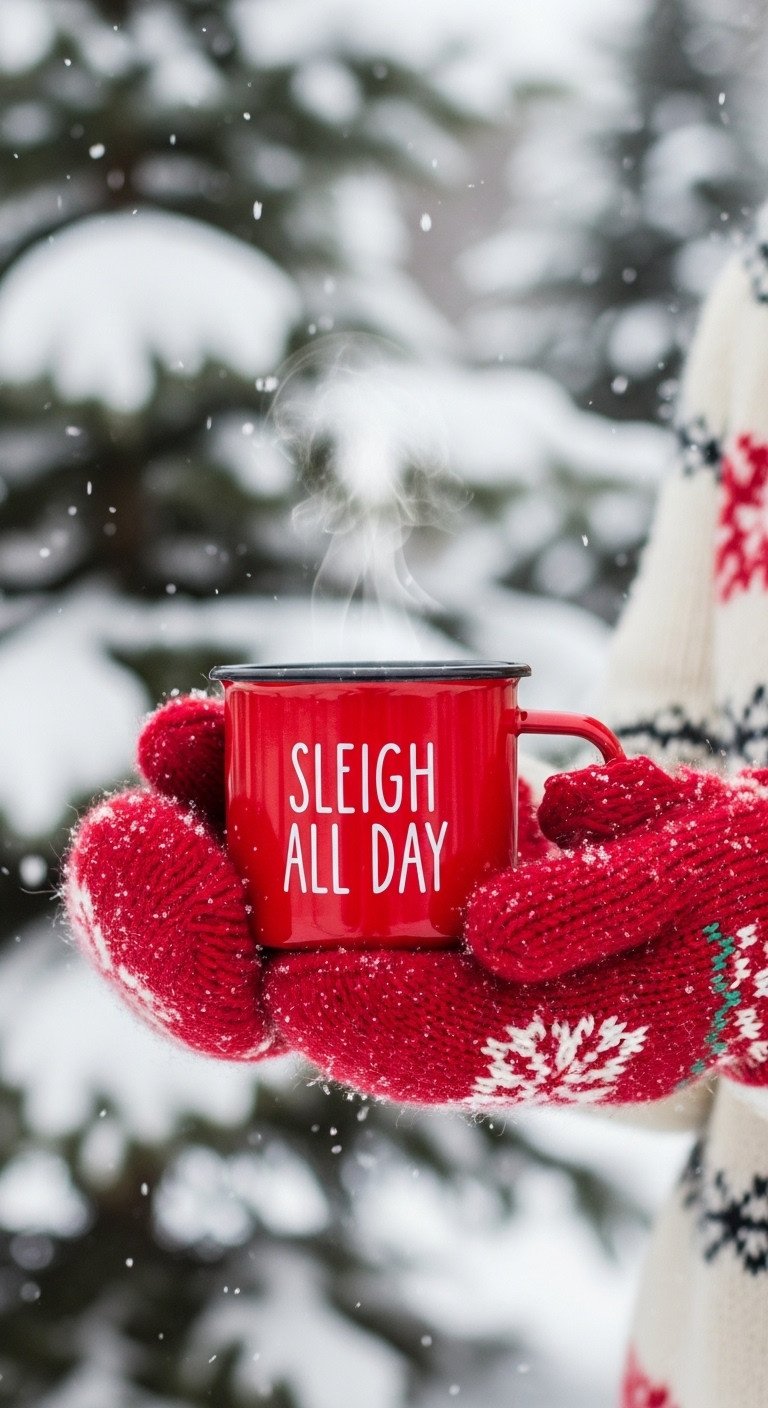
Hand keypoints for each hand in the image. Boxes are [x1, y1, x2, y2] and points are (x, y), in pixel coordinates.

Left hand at [64, 697, 767, 1107]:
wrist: (728, 871)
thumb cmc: (734, 879)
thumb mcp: (701, 874)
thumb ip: (602, 905)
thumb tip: (482, 932)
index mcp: (531, 1033)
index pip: (418, 1043)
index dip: (343, 1016)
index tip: (287, 980)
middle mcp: (449, 988)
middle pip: (302, 986)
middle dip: (203, 933)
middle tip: (134, 842)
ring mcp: (418, 922)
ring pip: (281, 908)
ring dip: (199, 846)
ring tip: (162, 756)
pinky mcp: (405, 856)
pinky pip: (304, 838)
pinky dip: (241, 790)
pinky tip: (194, 736)